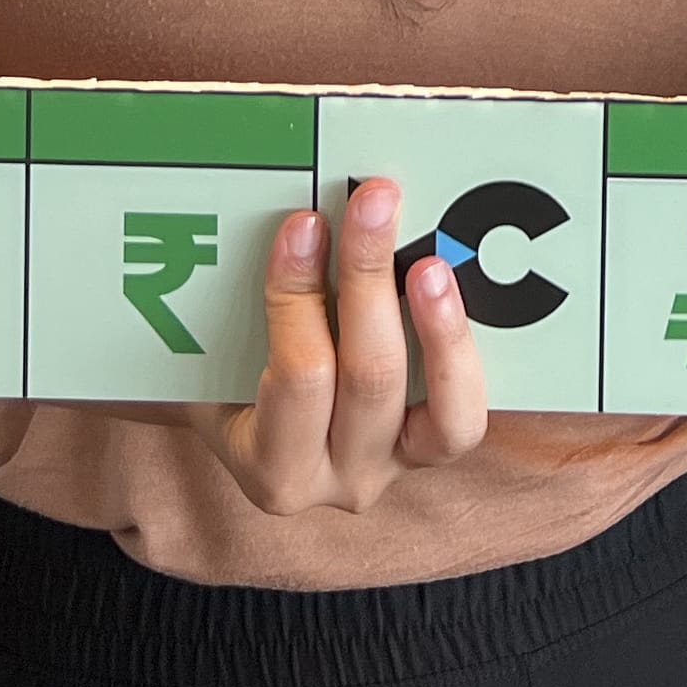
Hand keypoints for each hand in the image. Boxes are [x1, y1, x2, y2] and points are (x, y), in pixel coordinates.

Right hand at [209, 180, 486, 517]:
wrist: (258, 432)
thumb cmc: (234, 385)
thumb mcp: (223, 357)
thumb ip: (250, 304)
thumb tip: (295, 219)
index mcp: (271, 466)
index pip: (297, 376)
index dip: (300, 296)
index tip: (303, 226)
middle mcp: (340, 480)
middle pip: (369, 378)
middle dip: (368, 279)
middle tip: (372, 205)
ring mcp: (395, 467)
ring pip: (434, 406)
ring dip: (436, 324)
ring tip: (429, 262)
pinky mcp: (436, 449)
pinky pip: (464, 412)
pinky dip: (462, 353)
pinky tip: (452, 293)